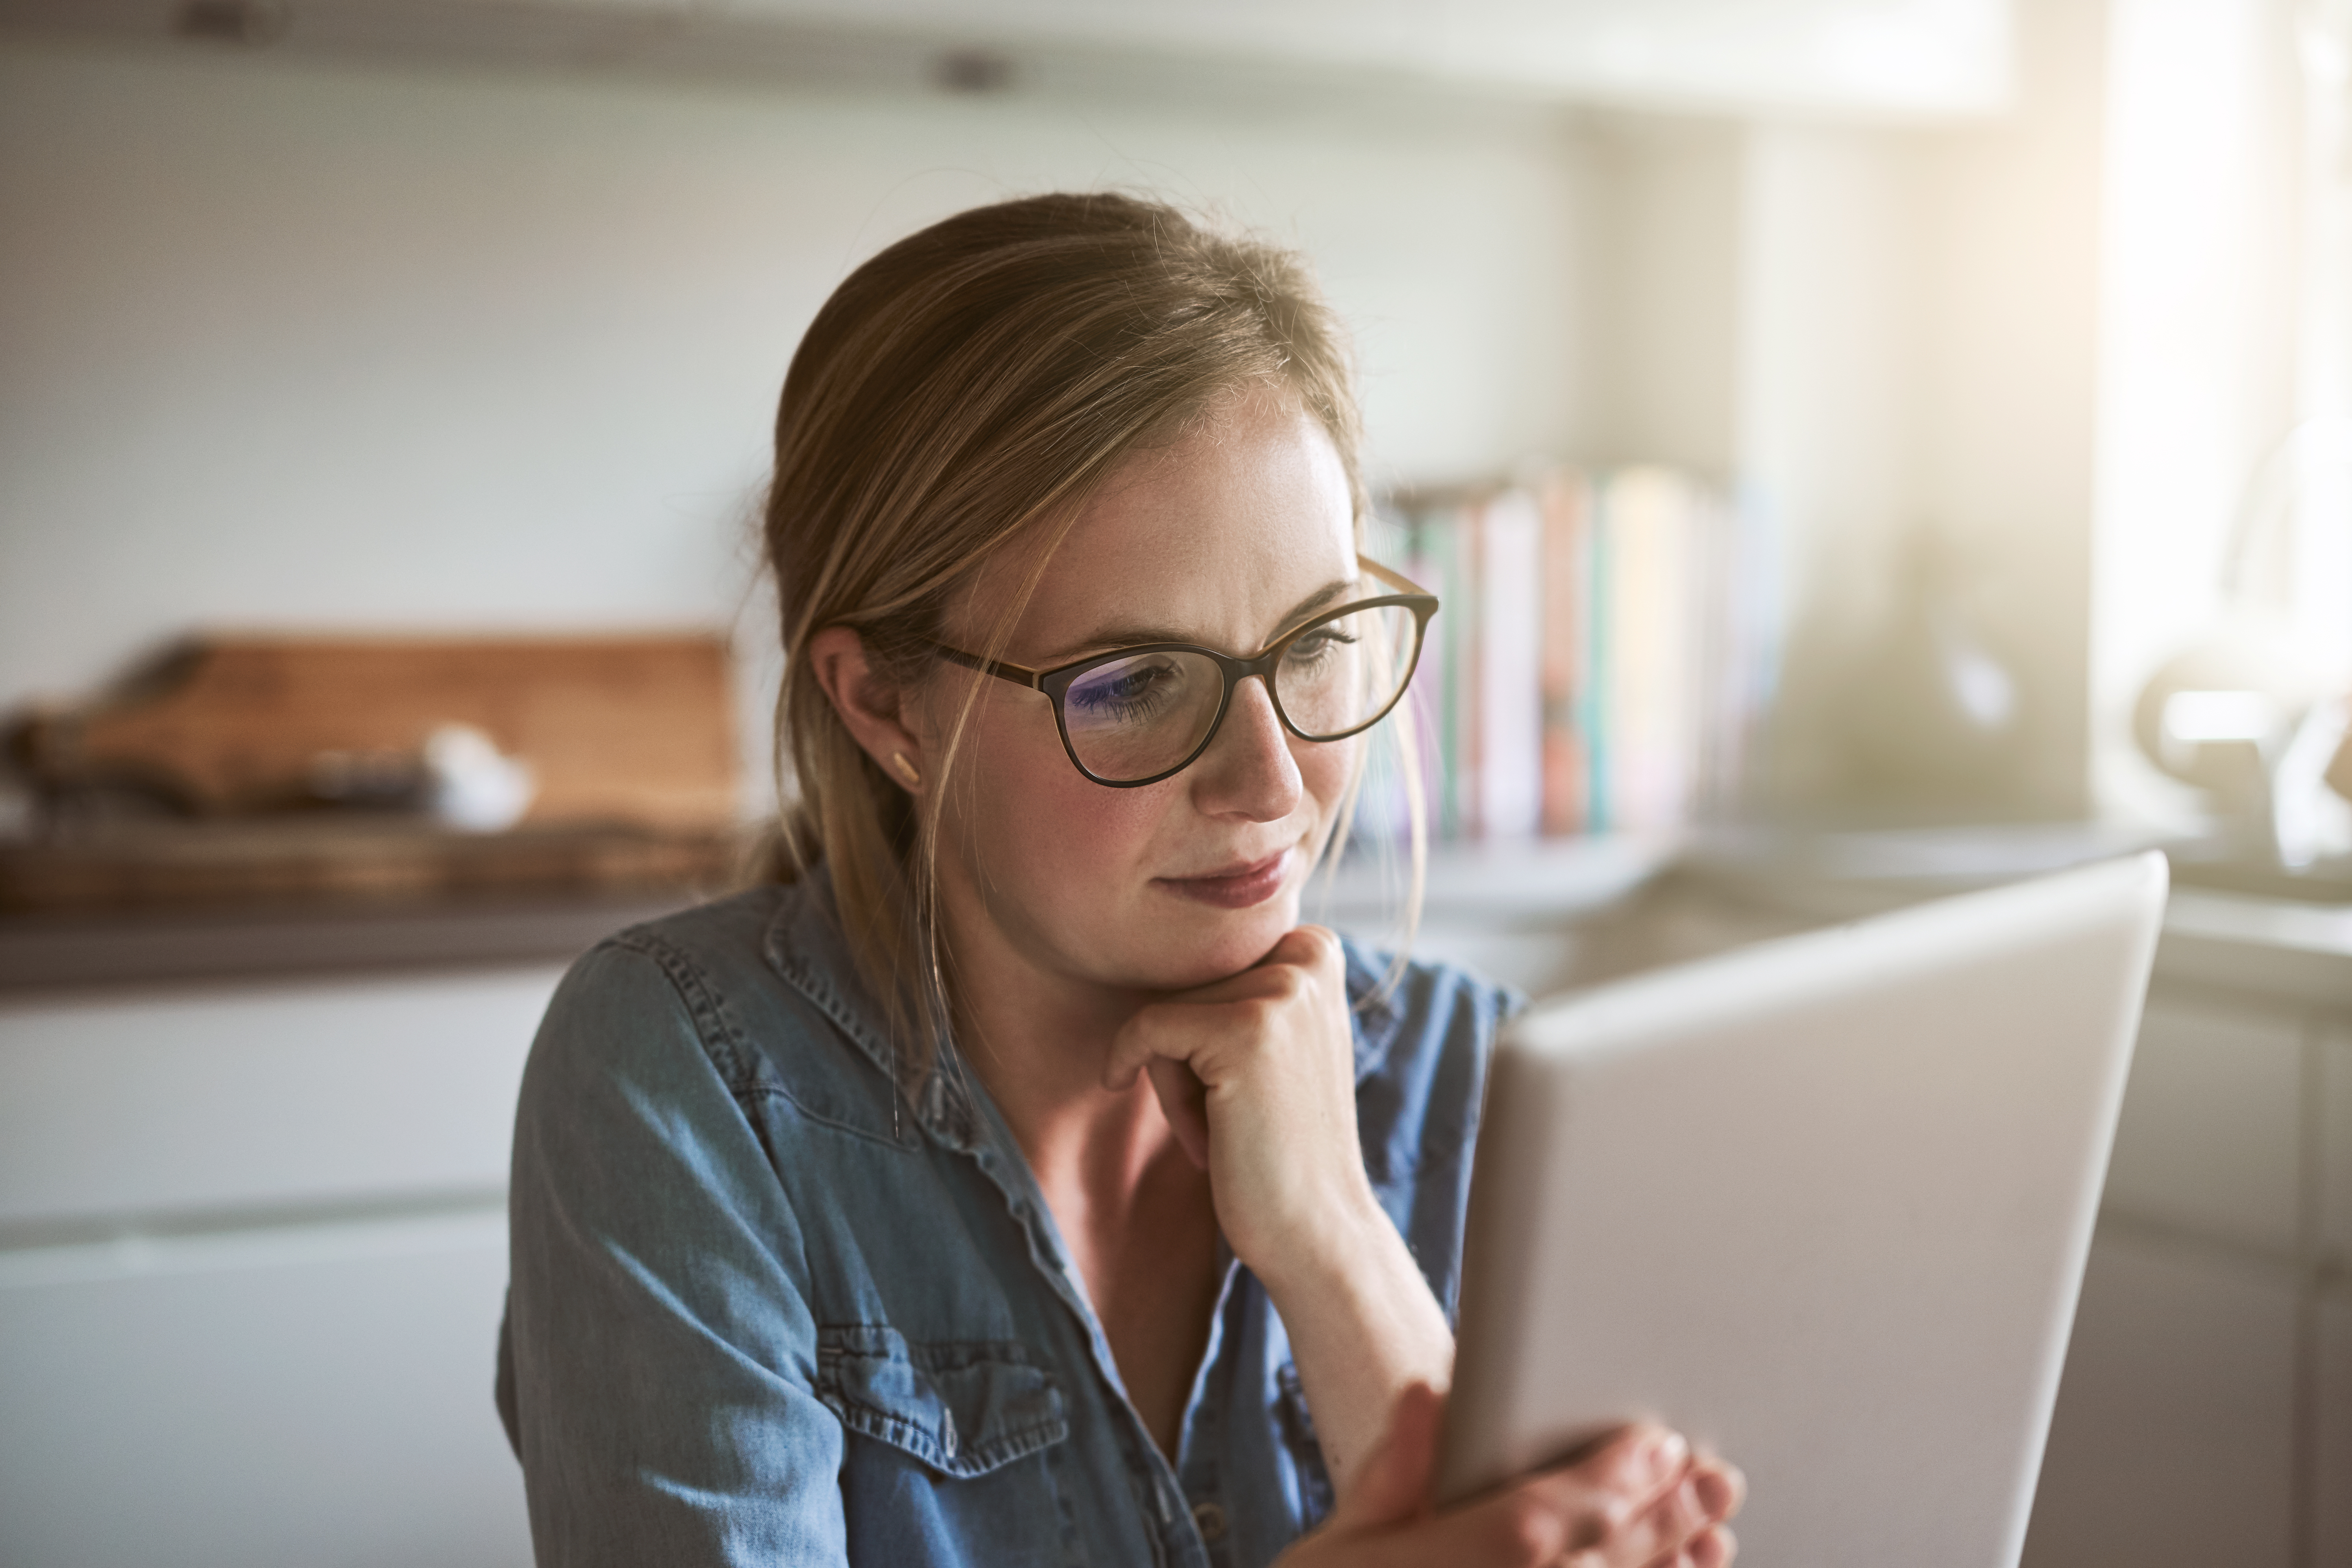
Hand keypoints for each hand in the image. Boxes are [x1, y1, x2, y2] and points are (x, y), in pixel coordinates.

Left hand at [1102, 924, 1372, 1284]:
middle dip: (1183, 1055)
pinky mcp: (1248, 1028)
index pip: (1203, 960)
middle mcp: (1308, 953)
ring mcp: (1283, 988)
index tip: (1229, 1087)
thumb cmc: (1279, 1142)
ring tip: (1226, 1129)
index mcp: (1316, 947)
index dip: (1197, 1030)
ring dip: (1173, 1078)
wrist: (1317, 1229)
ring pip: (1163, 1009)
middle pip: (1181, 983)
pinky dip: (1134, 1070)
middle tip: (1228, 1119)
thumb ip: (1234, 984)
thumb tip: (1143, 935)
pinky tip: (1190, 1135)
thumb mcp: (1273, 1040)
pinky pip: (1147, 1029)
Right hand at [1279, 1385, 1743, 1567]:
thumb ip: (1392, 1477)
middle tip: (1716, 1481)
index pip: (1538, 1520)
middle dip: (1662, 1518)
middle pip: (1593, 1564)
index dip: (1606, 1479)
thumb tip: (1430, 1397)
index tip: (1656, 1442)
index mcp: (1438, 1566)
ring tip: (1713, 1539)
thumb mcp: (1334, 1549)